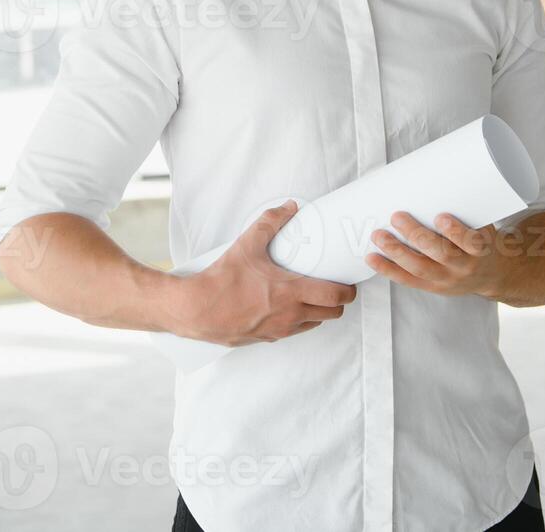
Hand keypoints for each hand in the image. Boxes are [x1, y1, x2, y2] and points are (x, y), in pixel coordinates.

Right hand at [174, 200, 356, 346]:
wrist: (196, 309)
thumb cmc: (222, 279)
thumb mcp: (247, 244)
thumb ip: (271, 222)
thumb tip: (290, 207)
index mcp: (291, 293)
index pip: (335, 297)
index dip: (348, 290)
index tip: (348, 282)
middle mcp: (289, 315)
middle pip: (331, 314)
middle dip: (337, 301)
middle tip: (333, 287)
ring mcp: (279, 330)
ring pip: (313, 324)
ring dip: (318, 312)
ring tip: (311, 295)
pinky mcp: (266, 338)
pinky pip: (293, 331)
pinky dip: (298, 320)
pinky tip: (287, 306)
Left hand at [363, 211, 509, 297]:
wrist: (491, 275)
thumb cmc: (482, 241)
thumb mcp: (483, 224)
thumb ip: (464, 207)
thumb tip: (437, 172)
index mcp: (481, 249)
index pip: (472, 242)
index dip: (456, 232)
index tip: (440, 216)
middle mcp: (464, 267)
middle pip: (441, 254)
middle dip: (416, 236)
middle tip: (397, 216)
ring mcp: (447, 279)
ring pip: (420, 268)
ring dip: (396, 252)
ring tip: (378, 236)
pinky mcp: (432, 287)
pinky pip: (408, 280)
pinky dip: (388, 269)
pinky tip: (372, 258)